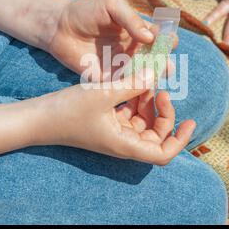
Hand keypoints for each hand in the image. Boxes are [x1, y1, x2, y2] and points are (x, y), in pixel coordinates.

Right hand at [33, 69, 195, 165]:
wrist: (39, 117)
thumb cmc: (68, 111)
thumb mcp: (104, 94)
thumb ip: (133, 84)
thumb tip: (156, 74)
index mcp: (125, 144)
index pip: (163, 154)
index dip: (180, 140)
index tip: (190, 122)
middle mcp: (123, 142)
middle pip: (156, 136)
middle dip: (164, 114)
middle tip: (162, 91)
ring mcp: (115, 132)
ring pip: (143, 122)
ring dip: (149, 103)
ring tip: (146, 81)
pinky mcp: (107, 122)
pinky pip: (129, 113)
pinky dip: (135, 100)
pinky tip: (132, 82)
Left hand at [46, 0, 175, 79]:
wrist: (59, 27)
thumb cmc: (87, 11)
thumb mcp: (112, 6)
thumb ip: (132, 19)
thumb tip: (151, 37)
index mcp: (138, 31)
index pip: (161, 38)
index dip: (168, 41)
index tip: (169, 42)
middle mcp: (134, 50)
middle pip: (157, 61)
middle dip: (165, 65)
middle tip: (166, 68)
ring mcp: (122, 66)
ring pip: (143, 77)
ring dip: (151, 80)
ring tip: (154, 79)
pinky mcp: (109, 79)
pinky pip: (124, 86)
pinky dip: (133, 89)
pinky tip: (137, 89)